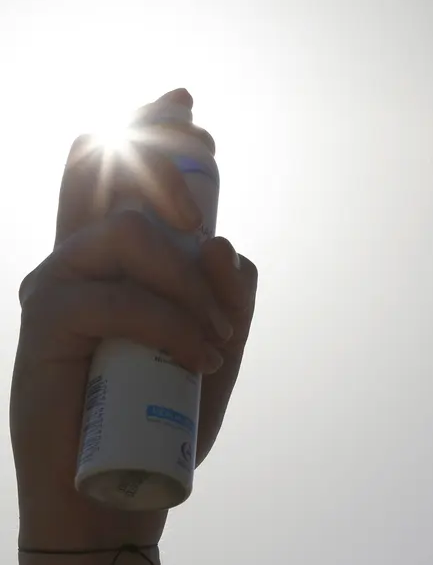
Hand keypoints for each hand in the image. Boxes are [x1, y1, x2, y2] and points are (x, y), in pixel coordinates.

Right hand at [10, 91, 258, 553]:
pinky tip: (204, 357)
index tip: (186, 102)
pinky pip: (120, 298)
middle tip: (205, 216)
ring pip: (129, 232)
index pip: (118, 173)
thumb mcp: (216, 345)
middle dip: (166, 164)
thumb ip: (227, 296)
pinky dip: (174, 324)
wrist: (120, 489)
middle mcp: (81, 258)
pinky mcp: (45, 321)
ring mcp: (57, 283)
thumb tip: (223, 244)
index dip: (148, 129)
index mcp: (118, 258)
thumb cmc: (168, 412)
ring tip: (219, 340)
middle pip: (107, 170)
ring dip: (189, 282)